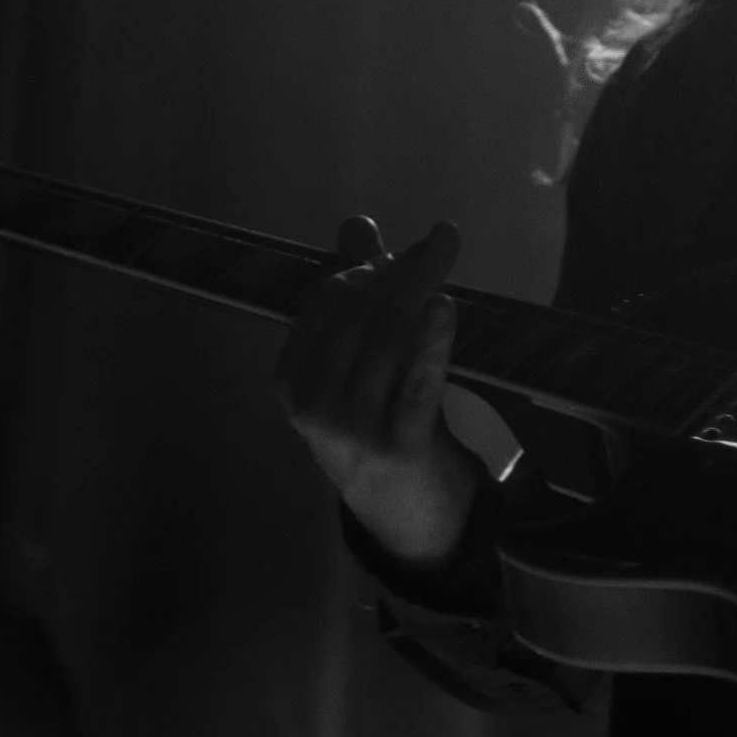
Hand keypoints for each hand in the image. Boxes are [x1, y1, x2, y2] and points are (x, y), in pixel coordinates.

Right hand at [275, 215, 480, 565]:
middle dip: (397, 270)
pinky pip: (417, 383)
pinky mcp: (401, 447)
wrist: (401, 513)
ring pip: (387, 342)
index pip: (326, 303)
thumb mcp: (354, 364)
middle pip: (358, 316)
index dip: (366, 268)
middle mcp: (313, 405)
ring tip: (443, 254)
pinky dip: (433, 340)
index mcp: (292, 380)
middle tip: (439, 241)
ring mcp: (355, 430)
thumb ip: (354, 292)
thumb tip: (356, 223)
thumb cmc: (374, 422)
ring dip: (417, 290)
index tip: (402, 252)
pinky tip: (444, 304)